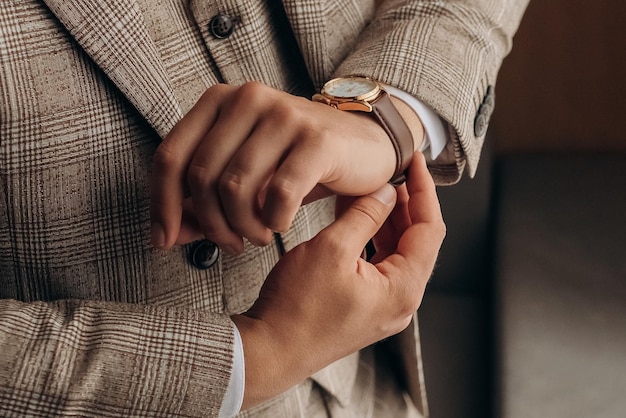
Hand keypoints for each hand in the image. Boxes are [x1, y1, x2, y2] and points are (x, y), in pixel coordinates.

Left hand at [150, 82, 402, 253]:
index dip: (161, 205)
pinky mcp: (316, 139)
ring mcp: (283, 115)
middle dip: (211, 224)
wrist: (365, 143)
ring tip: (258, 236)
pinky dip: (274, 220)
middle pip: (201, 177)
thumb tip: (166, 236)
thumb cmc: (298, 162)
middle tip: (230, 244)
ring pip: (235, 187)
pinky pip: (279, 193)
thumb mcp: (246, 177)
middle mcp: (247, 99)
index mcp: (220, 101)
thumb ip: (203, 202)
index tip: (163, 241)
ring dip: (243, 227)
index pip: (170, 156)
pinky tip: (281, 224)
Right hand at [232, 153, 444, 407]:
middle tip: (393, 172)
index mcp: (403, 289)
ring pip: (397, 252)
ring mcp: (383, 307)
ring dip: (388, 220)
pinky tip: (358, 219)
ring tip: (374, 190)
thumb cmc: (296, 309)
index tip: (414, 163)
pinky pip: (379, 265)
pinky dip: (373, 239)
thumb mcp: (331, 249)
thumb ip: (365, 216)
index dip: (424, 191)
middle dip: (406, 203)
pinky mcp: (365, 308)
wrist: (269, 350)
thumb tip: (387, 193)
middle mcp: (401, 302)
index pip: (430, 230)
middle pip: (417, 241)